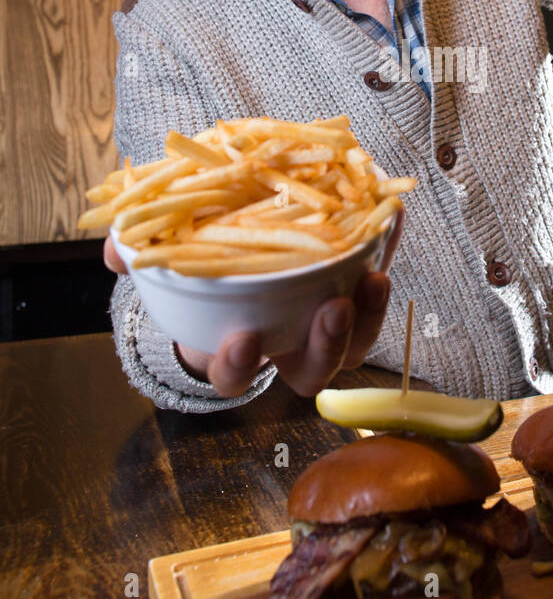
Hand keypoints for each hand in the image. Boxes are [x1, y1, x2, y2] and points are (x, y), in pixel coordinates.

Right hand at [103, 203, 403, 397]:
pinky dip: (386, 257)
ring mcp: (326, 323)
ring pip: (356, 341)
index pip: (238, 375)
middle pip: (313, 370)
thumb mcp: (166, 258)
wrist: (236, 243)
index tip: (244, 340)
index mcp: (239, 348)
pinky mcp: (355, 288)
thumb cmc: (201, 265)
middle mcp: (288, 346)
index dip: (241, 366)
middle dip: (325, 346)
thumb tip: (115, 252)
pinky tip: (390, 223)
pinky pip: (376, 284)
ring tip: (373, 279)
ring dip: (369, 315)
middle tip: (331, 310)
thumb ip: (137, 253)